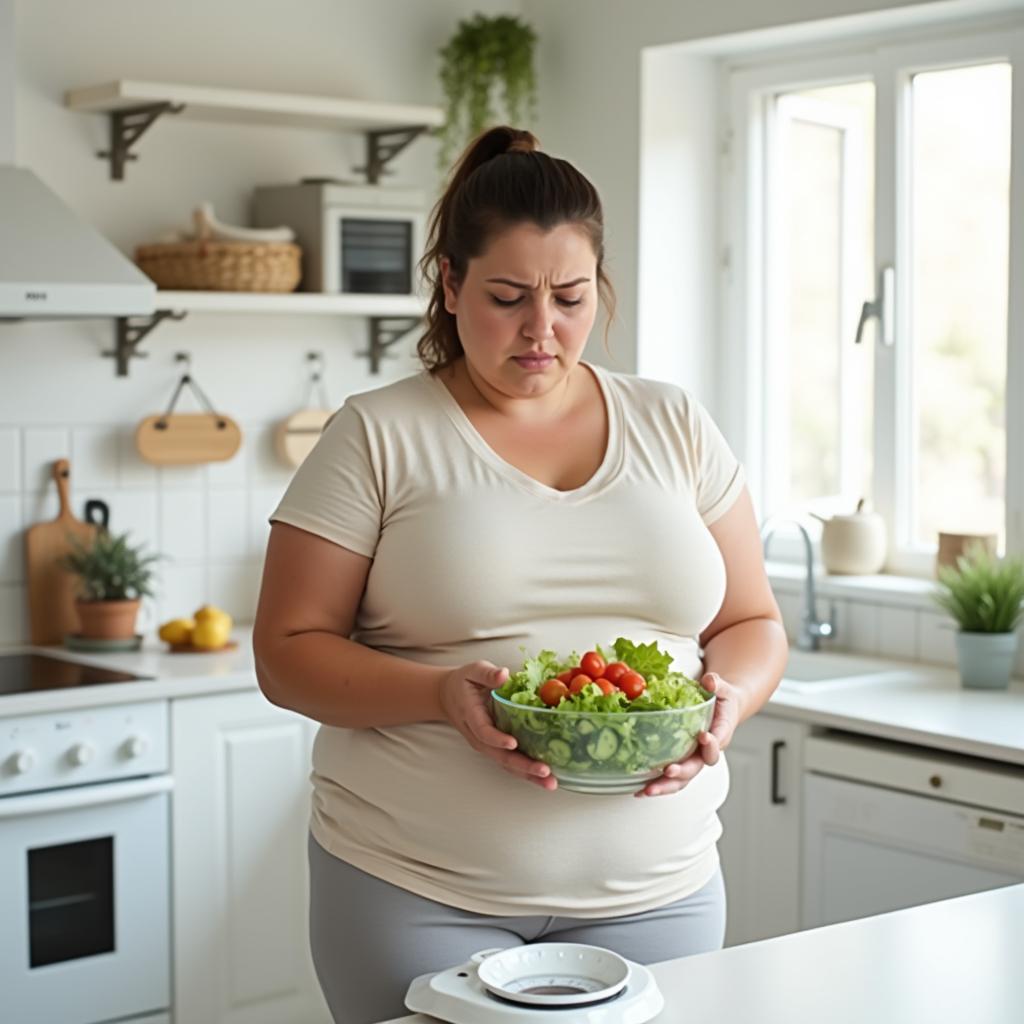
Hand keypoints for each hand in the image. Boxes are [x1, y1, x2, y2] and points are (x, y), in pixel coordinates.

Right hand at [438, 661, 556, 790]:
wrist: (448, 697)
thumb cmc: (463, 682)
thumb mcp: (472, 671)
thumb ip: (487, 674)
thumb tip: (504, 674)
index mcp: (472, 716)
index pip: (483, 731)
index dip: (497, 738)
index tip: (513, 742)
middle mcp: (479, 737)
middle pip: (499, 756)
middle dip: (522, 766)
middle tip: (545, 772)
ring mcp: (487, 746)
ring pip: (506, 764)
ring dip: (528, 775)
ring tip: (550, 783)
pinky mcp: (495, 748)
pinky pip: (510, 763)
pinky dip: (527, 772)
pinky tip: (545, 778)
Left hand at [635, 671, 741, 797]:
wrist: (724, 709)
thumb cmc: (722, 700)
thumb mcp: (723, 688)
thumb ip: (717, 685)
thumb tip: (709, 681)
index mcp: (720, 734)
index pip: (719, 743)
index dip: (712, 744)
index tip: (704, 737)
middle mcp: (706, 752)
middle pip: (696, 768)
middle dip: (682, 772)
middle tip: (668, 772)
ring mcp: (693, 759)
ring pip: (682, 779)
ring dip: (664, 786)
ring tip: (646, 791)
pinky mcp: (681, 761)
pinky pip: (670, 777)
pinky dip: (656, 784)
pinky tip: (639, 790)